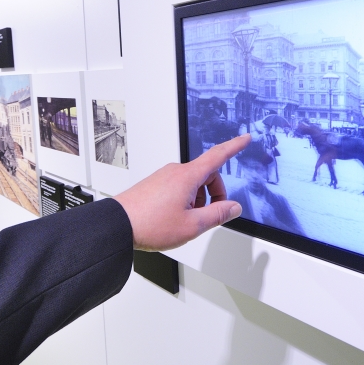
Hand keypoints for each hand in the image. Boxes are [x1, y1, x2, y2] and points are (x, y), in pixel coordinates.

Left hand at [114, 134, 250, 250]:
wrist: (118, 226)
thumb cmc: (150, 224)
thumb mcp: (193, 225)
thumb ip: (218, 215)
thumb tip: (233, 207)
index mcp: (188, 176)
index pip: (218, 156)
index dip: (235, 147)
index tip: (245, 138)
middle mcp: (175, 171)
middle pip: (207, 175)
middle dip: (215, 193)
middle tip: (210, 215)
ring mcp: (163, 176)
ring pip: (192, 183)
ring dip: (198, 199)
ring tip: (187, 220)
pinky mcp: (155, 184)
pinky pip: (178, 187)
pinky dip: (185, 199)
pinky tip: (176, 217)